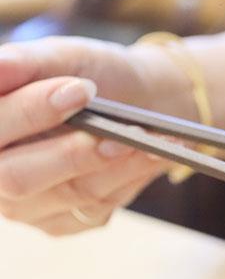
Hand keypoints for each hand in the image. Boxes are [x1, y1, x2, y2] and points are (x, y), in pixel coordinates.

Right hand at [0, 37, 189, 234]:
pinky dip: (131, 176)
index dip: (30, 111)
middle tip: (118, 134)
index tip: (79, 91)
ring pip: (69, 193)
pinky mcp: (64, 222)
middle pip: (16, 178)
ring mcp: (25, 205)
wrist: (135, 100)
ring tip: (149, 139)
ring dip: (117, 165)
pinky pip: (96, 207)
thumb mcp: (62, 56)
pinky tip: (153, 155)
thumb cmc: (90, 74)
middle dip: (72, 154)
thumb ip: (26, 63)